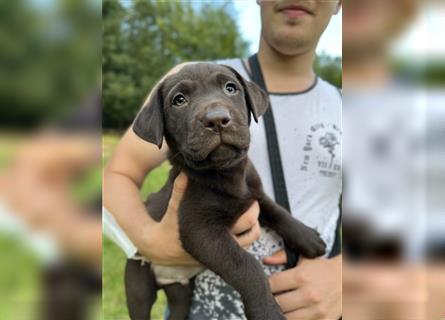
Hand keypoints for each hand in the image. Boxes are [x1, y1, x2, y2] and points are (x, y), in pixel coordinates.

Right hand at [139, 173, 260, 265]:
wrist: (160, 248)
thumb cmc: (169, 225)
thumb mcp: (173, 208)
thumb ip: (179, 190)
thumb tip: (186, 172)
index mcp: (214, 233)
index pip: (245, 222)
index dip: (251, 207)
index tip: (247, 194)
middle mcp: (222, 244)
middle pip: (253, 231)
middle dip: (255, 215)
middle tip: (251, 200)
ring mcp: (223, 250)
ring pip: (250, 239)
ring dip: (252, 225)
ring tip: (247, 209)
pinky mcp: (222, 252)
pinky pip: (243, 244)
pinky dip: (246, 232)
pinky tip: (240, 217)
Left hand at [265, 251, 341, 319]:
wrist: (346, 280)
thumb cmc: (321, 269)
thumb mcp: (304, 258)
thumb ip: (283, 256)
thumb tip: (266, 260)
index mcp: (301, 276)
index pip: (272, 285)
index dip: (266, 286)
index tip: (267, 286)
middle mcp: (309, 294)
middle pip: (277, 303)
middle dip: (272, 300)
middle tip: (273, 297)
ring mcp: (316, 310)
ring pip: (286, 318)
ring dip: (282, 312)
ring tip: (283, 306)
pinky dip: (294, 319)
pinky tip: (293, 312)